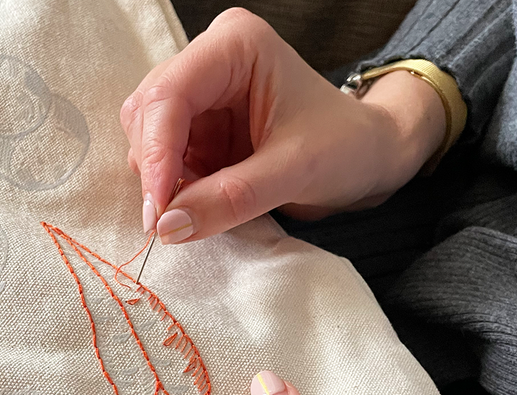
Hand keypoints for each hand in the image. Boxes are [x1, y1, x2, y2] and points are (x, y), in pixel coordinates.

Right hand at [120, 8, 444, 243]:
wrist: (368, 157)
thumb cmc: (345, 146)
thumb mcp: (294, 171)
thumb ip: (230, 198)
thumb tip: (168, 227)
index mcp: (235, 46)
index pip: (170, 94)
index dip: (156, 152)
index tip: (158, 210)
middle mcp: (210, 60)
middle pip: (149, 112)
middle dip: (156, 168)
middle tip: (169, 220)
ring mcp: (202, 94)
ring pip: (149, 136)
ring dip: (162, 179)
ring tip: (197, 208)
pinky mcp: (200, 127)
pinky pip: (165, 158)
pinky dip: (173, 187)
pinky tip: (200, 202)